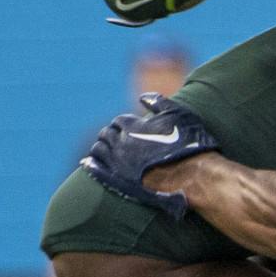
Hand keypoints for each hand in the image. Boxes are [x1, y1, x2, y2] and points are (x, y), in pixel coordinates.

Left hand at [85, 93, 220, 217]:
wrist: (188, 177)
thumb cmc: (187, 144)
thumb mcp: (178, 115)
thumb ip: (159, 102)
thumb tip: (142, 97)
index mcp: (131, 125)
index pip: (120, 120)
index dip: (126, 123)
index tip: (133, 128)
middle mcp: (119, 142)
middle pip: (107, 133)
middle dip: (112, 134)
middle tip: (120, 139)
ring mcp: (116, 162)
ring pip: (98, 149)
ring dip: (102, 147)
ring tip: (108, 149)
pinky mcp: (116, 179)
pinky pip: (96, 169)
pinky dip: (91, 164)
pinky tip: (87, 163)